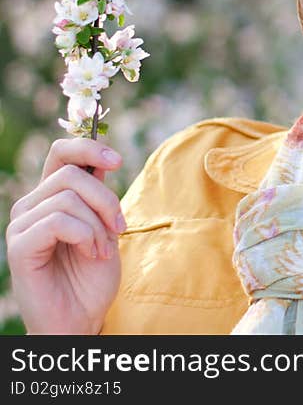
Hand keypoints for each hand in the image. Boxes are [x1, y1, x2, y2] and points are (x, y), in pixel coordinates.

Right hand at [6, 138, 126, 333]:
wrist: (80, 318)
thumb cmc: (92, 277)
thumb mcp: (105, 228)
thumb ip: (100, 196)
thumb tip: (105, 159)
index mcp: (51, 197)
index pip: (61, 153)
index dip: (89, 147)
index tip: (117, 161)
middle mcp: (31, 206)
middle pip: (71, 174)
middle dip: (106, 199)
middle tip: (119, 228)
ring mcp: (21, 225)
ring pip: (68, 197)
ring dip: (98, 225)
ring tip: (101, 250)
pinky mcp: (19, 246)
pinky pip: (59, 221)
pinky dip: (86, 236)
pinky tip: (91, 254)